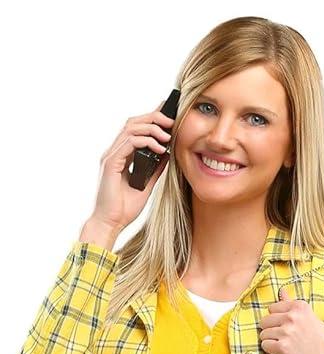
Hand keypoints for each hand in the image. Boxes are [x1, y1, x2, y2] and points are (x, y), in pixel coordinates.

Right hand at [87, 102, 175, 233]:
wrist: (110, 224)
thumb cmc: (124, 208)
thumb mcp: (146, 185)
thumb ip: (154, 169)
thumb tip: (167, 155)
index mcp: (121, 155)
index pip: (135, 129)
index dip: (151, 120)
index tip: (169, 118)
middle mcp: (114, 152)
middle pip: (133, 122)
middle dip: (153, 117)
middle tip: (171, 121)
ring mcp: (111, 156)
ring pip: (131, 128)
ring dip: (152, 128)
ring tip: (168, 135)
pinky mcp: (111, 163)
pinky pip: (129, 143)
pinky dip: (146, 142)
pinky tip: (160, 149)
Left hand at [259, 288, 323, 353]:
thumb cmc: (322, 348)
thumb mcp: (313, 322)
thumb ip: (296, 308)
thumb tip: (282, 291)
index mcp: (300, 308)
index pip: (273, 308)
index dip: (278, 321)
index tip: (288, 330)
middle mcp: (293, 317)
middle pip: (265, 320)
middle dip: (272, 331)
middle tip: (285, 342)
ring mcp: (287, 332)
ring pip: (263, 333)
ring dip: (271, 342)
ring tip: (286, 349)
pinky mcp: (282, 348)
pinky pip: (264, 345)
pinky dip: (271, 352)